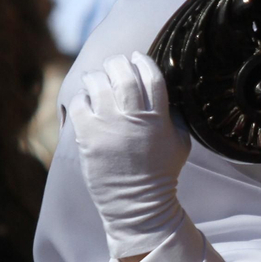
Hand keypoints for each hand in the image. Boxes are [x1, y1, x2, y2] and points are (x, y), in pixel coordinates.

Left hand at [66, 53, 190, 259]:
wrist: (136, 204)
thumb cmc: (160, 172)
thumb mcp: (180, 142)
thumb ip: (173, 114)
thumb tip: (159, 87)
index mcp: (158, 118)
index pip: (151, 76)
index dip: (142, 61)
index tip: (136, 58)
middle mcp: (133, 119)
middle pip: (123, 74)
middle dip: (117, 63)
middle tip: (114, 65)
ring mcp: (108, 127)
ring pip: (98, 83)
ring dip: (97, 77)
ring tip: (98, 81)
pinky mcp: (88, 137)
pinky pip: (80, 103)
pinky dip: (82, 97)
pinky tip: (88, 101)